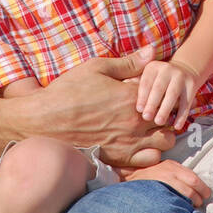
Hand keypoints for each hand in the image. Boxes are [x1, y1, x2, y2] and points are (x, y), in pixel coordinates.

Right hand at [31, 47, 175, 168]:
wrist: (43, 121)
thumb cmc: (67, 91)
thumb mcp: (96, 68)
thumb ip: (128, 63)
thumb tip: (152, 51)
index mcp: (131, 97)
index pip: (162, 92)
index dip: (158, 90)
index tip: (149, 89)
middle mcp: (134, 122)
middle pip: (168, 119)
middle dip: (165, 113)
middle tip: (153, 109)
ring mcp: (128, 143)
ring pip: (165, 142)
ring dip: (161, 134)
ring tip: (149, 128)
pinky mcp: (119, 159)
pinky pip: (150, 161)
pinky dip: (150, 153)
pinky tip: (140, 144)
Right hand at [120, 160, 211, 206]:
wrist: (129, 176)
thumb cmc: (150, 176)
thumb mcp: (165, 169)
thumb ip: (179, 176)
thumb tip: (196, 188)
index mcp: (173, 167)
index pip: (194, 179)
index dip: (203, 189)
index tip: (205, 195)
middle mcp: (168, 173)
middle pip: (191, 187)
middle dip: (199, 198)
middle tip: (199, 204)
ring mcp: (161, 182)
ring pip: (184, 195)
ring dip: (190, 204)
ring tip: (190, 209)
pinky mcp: (154, 191)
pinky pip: (170, 201)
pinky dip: (177, 207)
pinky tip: (178, 211)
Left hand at [135, 59, 200, 130]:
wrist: (183, 70)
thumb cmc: (157, 80)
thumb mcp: (145, 76)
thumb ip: (134, 83)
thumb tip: (124, 88)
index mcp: (152, 67)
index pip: (146, 82)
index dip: (142, 96)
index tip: (139, 109)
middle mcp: (167, 69)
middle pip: (159, 87)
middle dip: (153, 103)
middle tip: (146, 117)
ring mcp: (181, 76)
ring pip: (173, 94)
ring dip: (166, 109)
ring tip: (159, 122)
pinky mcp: (192, 85)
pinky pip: (186, 102)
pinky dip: (182, 115)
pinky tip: (176, 126)